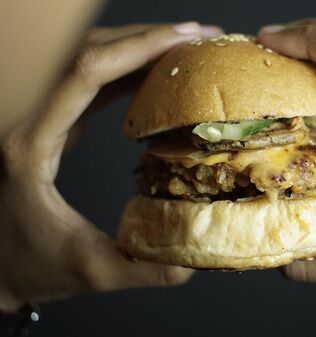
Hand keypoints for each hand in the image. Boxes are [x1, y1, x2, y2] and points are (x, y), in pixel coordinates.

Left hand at [0, 22, 222, 311]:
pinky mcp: (50, 123)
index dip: (139, 47)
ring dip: (137, 48)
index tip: (184, 40)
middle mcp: (29, 118)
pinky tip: (156, 74)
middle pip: (87, 51)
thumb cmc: (27, 268)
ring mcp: (38, 117)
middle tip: (198, 36)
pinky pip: (90, 81)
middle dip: (146, 37)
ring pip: (87, 59)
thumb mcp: (89, 273)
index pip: (86, 72)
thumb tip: (194, 262)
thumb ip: (143, 269)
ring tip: (185, 49)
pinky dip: (127, 70)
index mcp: (31, 143)